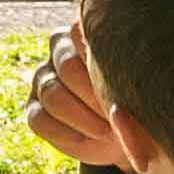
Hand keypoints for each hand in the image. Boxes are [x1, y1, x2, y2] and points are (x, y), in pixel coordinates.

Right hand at [22, 31, 131, 173]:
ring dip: (84, 119)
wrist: (123, 136)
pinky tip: (90, 140)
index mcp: (86, 34)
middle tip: (119, 114)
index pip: (82, 32)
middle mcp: (59, 50)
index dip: (102, 61)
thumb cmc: (136, 105)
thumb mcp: (140, 92)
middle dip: (96, 97)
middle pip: (68, 67)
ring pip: (52, 94)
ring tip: (109, 131)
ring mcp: (42, 79)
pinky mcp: (34, 109)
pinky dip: (67, 135)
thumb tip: (117, 96)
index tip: (124, 83)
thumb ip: (129, 80)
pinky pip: (40, 120)